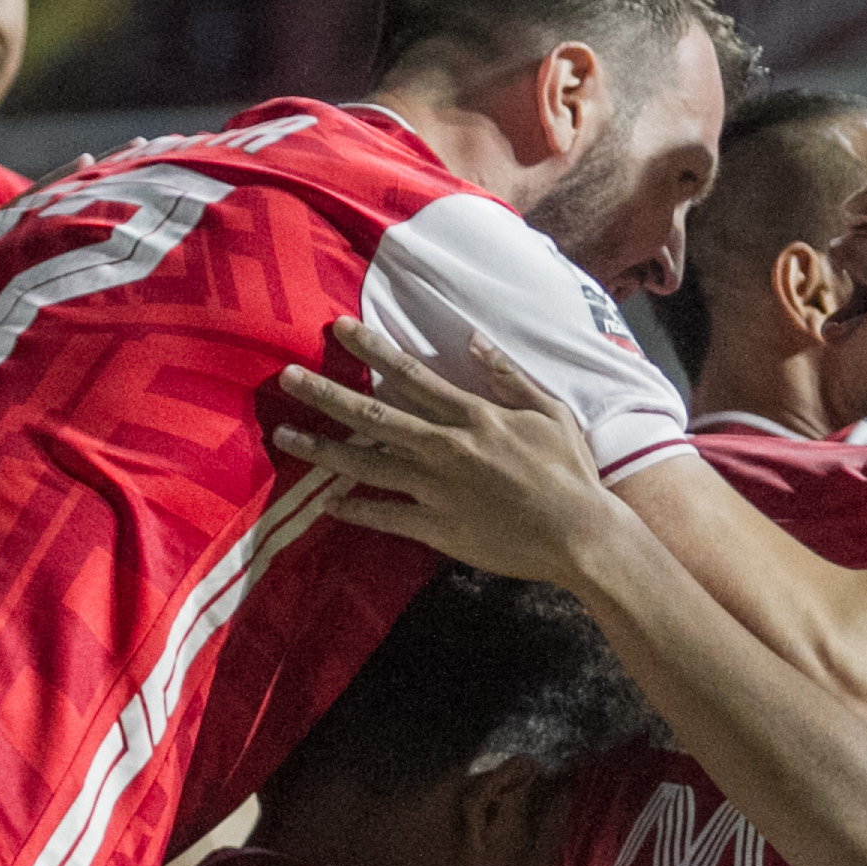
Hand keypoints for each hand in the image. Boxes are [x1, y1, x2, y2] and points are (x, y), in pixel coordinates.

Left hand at [275, 318, 624, 584]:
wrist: (581, 536)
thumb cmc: (571, 472)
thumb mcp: (550, 412)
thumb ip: (509, 375)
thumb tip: (474, 340)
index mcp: (473, 416)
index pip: (411, 375)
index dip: (372, 349)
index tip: (339, 329)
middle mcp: (447, 448)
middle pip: (374, 417)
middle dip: (326, 394)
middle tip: (287, 376)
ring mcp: (438, 491)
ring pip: (367, 465)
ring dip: (323, 449)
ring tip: (285, 437)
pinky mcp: (437, 528)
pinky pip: (386, 516)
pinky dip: (355, 509)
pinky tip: (326, 501)